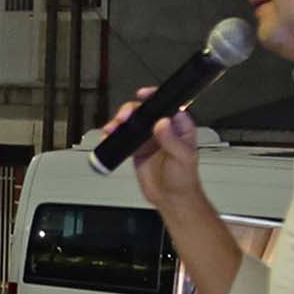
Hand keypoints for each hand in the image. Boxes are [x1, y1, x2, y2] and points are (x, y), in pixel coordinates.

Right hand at [100, 86, 201, 209]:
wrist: (171, 198)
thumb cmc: (184, 179)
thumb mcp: (182, 157)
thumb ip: (172, 140)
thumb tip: (162, 123)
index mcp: (179, 127)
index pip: (166, 105)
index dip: (154, 97)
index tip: (143, 94)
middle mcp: (163, 130)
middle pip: (144, 112)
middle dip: (131, 111)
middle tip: (123, 117)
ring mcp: (149, 139)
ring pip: (132, 123)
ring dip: (120, 123)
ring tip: (112, 128)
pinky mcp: (137, 149)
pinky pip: (124, 138)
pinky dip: (115, 136)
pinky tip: (109, 137)